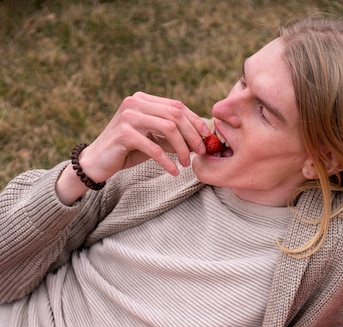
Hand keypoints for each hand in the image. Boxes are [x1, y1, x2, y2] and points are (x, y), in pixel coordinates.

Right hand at [57, 92, 210, 203]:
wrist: (96, 163)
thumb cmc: (127, 151)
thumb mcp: (152, 140)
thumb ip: (171, 135)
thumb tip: (199, 138)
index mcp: (143, 100)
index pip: (177, 106)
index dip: (195, 121)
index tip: (207, 137)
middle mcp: (135, 103)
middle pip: (175, 115)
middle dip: (192, 135)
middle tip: (200, 152)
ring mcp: (128, 116)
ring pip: (168, 128)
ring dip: (182, 148)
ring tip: (187, 164)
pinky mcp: (124, 133)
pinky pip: (154, 148)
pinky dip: (167, 161)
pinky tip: (174, 172)